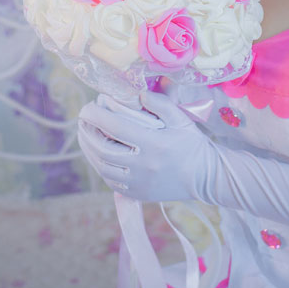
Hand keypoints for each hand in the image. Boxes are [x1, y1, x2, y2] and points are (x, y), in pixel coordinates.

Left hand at [77, 91, 217, 201]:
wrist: (205, 176)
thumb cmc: (193, 144)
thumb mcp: (181, 118)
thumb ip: (160, 103)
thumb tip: (137, 94)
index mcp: (153, 143)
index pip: (116, 127)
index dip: (97, 116)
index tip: (87, 107)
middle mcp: (143, 164)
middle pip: (103, 148)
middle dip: (87, 132)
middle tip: (83, 120)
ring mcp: (138, 182)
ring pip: (102, 167)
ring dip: (89, 150)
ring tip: (85, 135)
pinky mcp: (137, 193)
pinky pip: (111, 180)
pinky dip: (100, 166)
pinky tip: (98, 154)